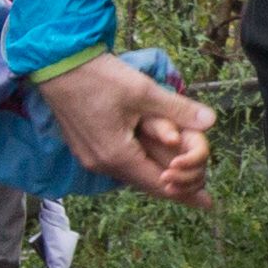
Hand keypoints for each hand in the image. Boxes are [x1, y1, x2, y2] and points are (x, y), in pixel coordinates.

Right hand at [38, 54, 214, 206]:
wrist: (55, 63)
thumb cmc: (100, 76)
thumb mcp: (143, 91)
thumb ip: (178, 109)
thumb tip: (211, 121)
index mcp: (117, 155)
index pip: (159, 184)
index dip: (186, 193)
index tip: (208, 203)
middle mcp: (101, 163)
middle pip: (144, 183)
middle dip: (174, 189)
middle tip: (201, 196)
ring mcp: (89, 157)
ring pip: (130, 174)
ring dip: (154, 177)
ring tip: (180, 181)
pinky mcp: (83, 147)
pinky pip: (118, 165)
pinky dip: (138, 166)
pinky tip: (148, 164)